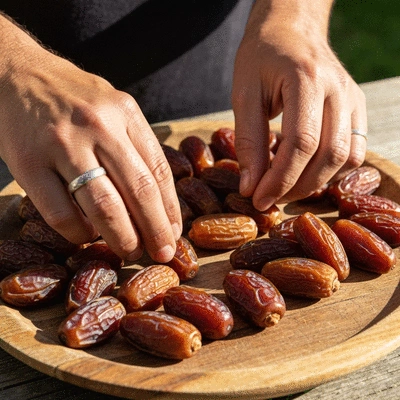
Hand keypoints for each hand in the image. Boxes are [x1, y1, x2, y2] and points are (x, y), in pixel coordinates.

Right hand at [0, 19, 181, 261]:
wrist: (15, 73)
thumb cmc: (72, 98)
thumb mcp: (113, 107)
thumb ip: (135, 145)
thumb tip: (155, 202)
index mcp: (125, 112)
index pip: (158, 170)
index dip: (170, 208)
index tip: (174, 232)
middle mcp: (98, 126)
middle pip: (139, 190)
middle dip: (155, 230)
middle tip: (162, 253)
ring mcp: (62, 143)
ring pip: (104, 205)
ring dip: (122, 237)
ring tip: (131, 252)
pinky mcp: (28, 162)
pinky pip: (61, 213)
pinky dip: (79, 233)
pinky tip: (87, 236)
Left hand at [232, 0, 366, 209]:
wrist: (290, 29)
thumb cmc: (261, 58)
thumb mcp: (244, 94)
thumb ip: (248, 141)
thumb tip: (250, 186)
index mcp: (306, 79)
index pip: (301, 143)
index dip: (279, 179)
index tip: (259, 199)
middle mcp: (338, 89)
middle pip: (328, 155)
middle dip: (297, 186)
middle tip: (270, 198)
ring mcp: (353, 98)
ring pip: (346, 157)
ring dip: (316, 182)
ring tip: (285, 187)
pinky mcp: (357, 106)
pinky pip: (354, 149)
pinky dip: (331, 170)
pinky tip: (306, 171)